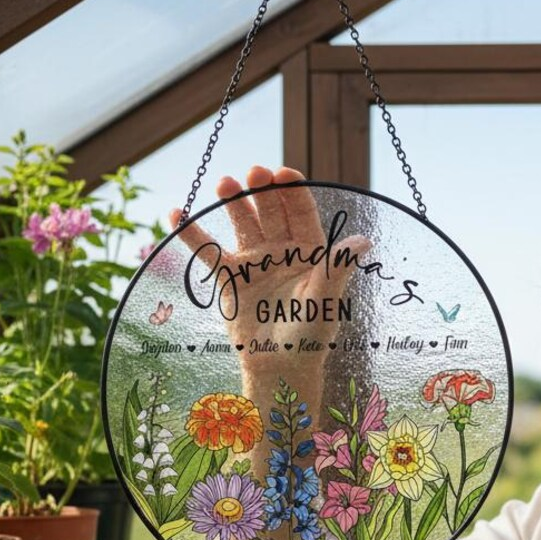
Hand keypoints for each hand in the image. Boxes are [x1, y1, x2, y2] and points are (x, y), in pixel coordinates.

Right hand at [169, 165, 370, 359]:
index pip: (301, 213)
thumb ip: (337, 269)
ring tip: (224, 184)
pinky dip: (191, 233)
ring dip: (232, 201)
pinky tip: (176, 212)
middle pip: (271, 210)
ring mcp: (254, 260)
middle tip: (254, 173)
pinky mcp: (230, 276)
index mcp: (310, 251)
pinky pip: (208, 250)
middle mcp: (282, 249)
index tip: (285, 173)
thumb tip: (364, 241)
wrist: (279, 366)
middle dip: (263, 190)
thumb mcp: (325, 300)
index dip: (293, 191)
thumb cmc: (310, 335)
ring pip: (242, 222)